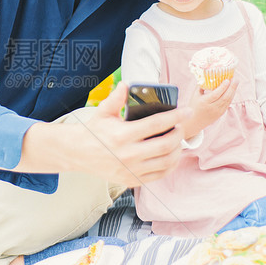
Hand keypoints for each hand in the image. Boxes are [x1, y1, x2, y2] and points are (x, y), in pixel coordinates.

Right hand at [20, 82, 187, 186]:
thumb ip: (116, 98)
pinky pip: (160, 174)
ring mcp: (131, 170)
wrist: (79, 154)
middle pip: (166, 145)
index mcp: (122, 135)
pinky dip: (170, 164)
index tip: (186, 111)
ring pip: (166, 161)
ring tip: (176, 140)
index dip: (175, 116)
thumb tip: (127, 85)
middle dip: (178, 133)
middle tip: (180, 126)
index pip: (156, 124)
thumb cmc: (94, 131)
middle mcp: (128, 155)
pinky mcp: (133, 180)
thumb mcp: (103, 112)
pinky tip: (171, 154)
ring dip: (177, 149)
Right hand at [184, 78, 236, 137]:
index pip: (216, 94)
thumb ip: (201, 85)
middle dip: (232, 87)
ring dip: (233, 91)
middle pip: (225, 97)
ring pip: (228, 101)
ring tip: (235, 82)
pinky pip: (228, 104)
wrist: (193, 122)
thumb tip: (207, 75)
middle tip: (236, 79)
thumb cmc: (193, 106)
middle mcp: (212, 108)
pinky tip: (232, 90)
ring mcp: (217, 112)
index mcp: (204, 102)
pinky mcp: (220, 114)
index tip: (227, 79)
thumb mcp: (194, 95)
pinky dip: (231, 96)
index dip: (223, 87)